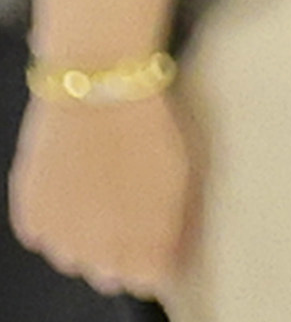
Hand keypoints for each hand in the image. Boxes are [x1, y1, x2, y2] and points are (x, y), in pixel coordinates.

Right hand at [11, 91, 190, 301]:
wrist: (98, 90)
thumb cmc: (148, 129)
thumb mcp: (180, 182)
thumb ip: (171, 230)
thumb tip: (164, 259)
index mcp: (139, 246)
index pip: (147, 281)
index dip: (156, 261)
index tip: (160, 244)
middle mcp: (94, 253)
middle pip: (108, 276)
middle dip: (122, 254)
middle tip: (131, 215)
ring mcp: (57, 235)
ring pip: (73, 260)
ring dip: (86, 240)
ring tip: (100, 198)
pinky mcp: (29, 215)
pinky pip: (43, 236)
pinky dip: (56, 221)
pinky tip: (72, 190)